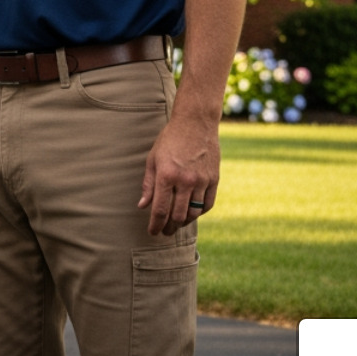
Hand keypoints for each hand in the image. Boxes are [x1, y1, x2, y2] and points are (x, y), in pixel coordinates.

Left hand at [137, 114, 219, 235]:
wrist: (195, 123)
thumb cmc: (170, 140)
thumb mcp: (153, 159)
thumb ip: (148, 184)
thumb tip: (142, 206)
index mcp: (167, 175)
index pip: (160, 210)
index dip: (155, 225)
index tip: (152, 232)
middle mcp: (185, 181)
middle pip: (177, 216)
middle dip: (169, 227)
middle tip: (164, 231)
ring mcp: (202, 181)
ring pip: (193, 213)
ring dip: (184, 223)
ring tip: (176, 225)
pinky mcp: (214, 179)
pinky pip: (207, 204)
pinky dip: (199, 213)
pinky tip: (192, 214)